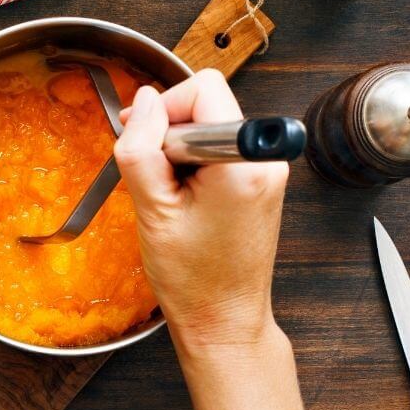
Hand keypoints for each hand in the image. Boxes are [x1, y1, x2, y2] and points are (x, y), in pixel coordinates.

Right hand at [115, 69, 288, 346]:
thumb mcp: (151, 210)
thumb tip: (143, 101)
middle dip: (170, 132)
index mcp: (244, 162)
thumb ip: (141, 147)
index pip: (202, 88)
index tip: (148, 148)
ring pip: (209, 126)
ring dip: (178, 152)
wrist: (224, 322)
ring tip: (170, 195)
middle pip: (207, 103)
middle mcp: (266, 160)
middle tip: (155, 177)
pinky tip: (183, 199)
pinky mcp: (260, 181)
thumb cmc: (193, 279)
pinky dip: (192, 165)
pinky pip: (218, 149)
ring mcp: (267, 171)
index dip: (164, 111)